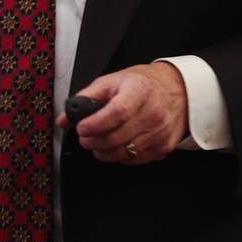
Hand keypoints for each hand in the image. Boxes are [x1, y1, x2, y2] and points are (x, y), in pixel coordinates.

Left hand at [55, 61, 187, 164]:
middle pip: (116, 138)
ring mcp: (160, 132)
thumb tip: (65, 118)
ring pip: (123, 154)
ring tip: (98, 140)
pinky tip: (117, 144)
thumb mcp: (113, 81)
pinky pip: (134, 161)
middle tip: (85, 136)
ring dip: (103, 151)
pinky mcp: (163, 147)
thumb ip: (86, 98)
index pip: (117, 113)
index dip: (95, 124)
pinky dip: (119, 156)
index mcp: (140, 90)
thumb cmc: (142, 85)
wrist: (175, 90)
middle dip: (92, 141)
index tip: (82, 128)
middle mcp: (154, 112)